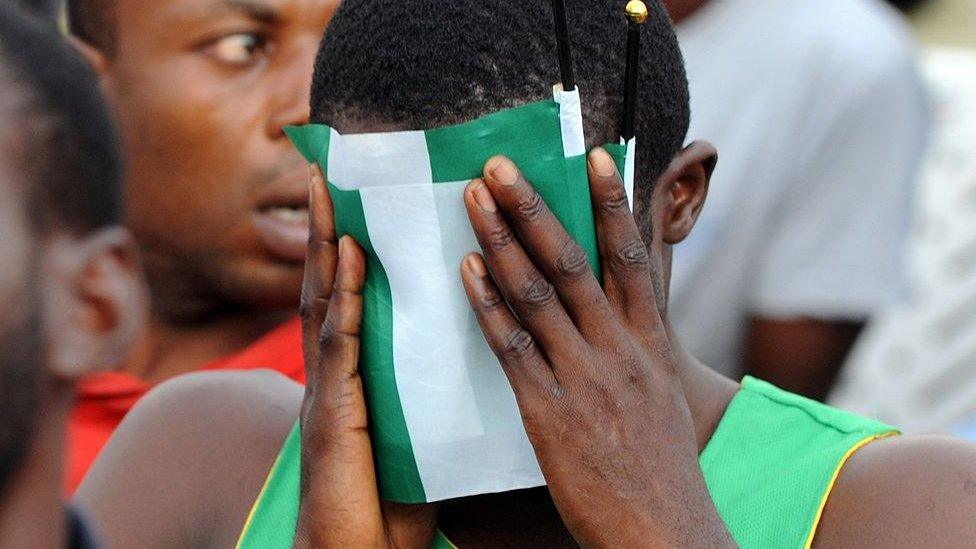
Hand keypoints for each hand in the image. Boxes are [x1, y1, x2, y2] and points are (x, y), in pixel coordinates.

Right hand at [294, 165, 436, 548]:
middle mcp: (336, 375)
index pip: (353, 300)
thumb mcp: (415, 430)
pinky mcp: (331, 414)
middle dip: (326, 228)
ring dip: (323, 244)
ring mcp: (328, 391)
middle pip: (329, 288)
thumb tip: (477, 355)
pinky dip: (338, 297)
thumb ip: (429, 388)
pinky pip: (337, 345)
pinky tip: (344, 257)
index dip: (351, 250)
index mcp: (358, 376)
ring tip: (328, 190)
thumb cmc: (392, 501)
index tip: (359, 199)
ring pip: (323, 303)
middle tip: (328, 171)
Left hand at [459, 150, 733, 547]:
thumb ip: (640, 347)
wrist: (666, 532)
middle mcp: (619, 350)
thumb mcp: (664, 396)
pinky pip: (514, 348)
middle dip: (534, 207)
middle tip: (500, 165)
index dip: (612, 203)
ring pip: (538, 294)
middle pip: (573, 262)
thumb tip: (625, 311)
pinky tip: (468, 272)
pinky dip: (489, 306)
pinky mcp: (550, 414)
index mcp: (651, 342)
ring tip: (474, 199)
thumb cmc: (663, 467)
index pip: (630, 257)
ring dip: (502, 241)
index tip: (595, 155)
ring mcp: (585, 379)